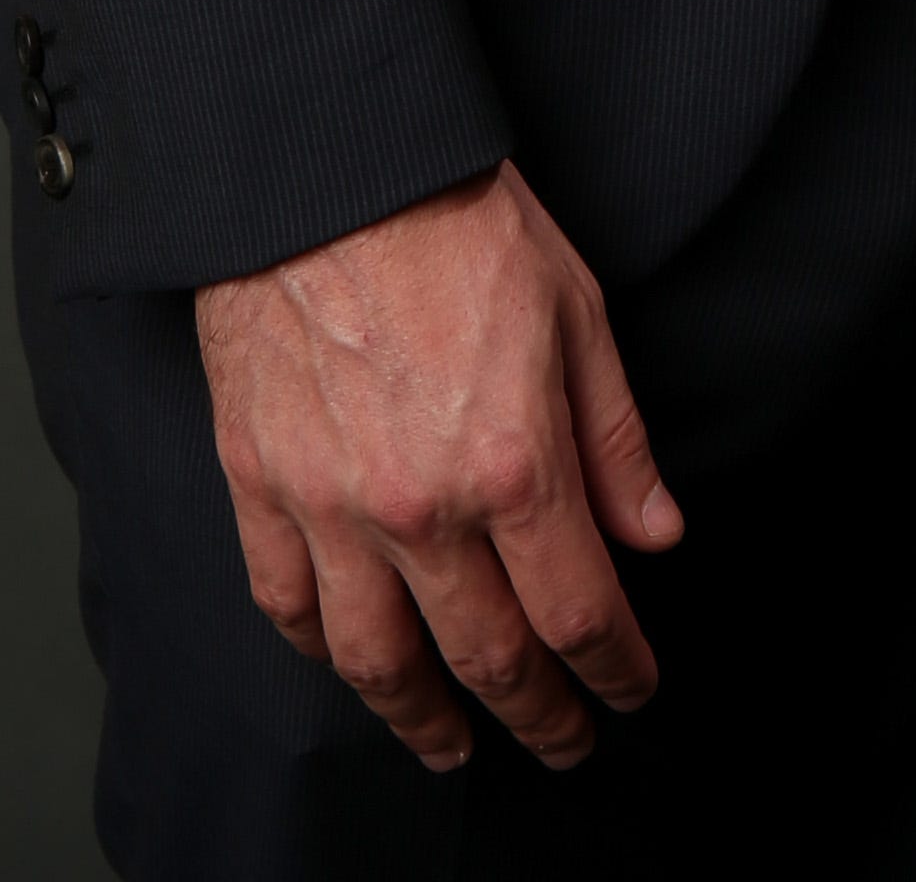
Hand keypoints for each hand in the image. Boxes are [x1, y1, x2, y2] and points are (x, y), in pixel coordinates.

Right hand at [195, 160, 680, 773]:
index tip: (631, 690)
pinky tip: (351, 663)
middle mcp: (421, 508)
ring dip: (423, 721)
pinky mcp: (261, 485)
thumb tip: (654, 535)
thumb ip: (615, 439)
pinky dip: (322, 653)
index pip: (579, 613)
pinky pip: (288, 605)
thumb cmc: (456, 217)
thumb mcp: (577, 310)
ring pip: (379, 663)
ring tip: (451, 747)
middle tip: (563, 742)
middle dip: (537, 717)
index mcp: (513, 463)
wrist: (329, 168)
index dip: (616, 669)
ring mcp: (332, 506)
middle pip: (488, 658)